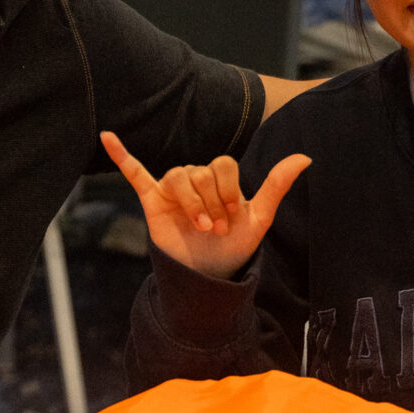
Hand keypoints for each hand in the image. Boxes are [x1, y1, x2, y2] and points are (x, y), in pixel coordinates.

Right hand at [101, 131, 309, 279]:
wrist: (209, 275)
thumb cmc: (234, 246)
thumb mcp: (259, 217)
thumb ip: (277, 185)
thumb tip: (305, 157)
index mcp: (220, 177)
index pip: (223, 165)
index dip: (230, 190)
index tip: (233, 216)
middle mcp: (196, 178)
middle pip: (202, 171)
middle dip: (213, 202)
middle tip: (216, 228)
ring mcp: (172, 188)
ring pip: (180, 175)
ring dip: (193, 203)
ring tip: (200, 227)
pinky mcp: (152, 200)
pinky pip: (134, 173)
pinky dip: (121, 155)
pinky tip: (108, 137)